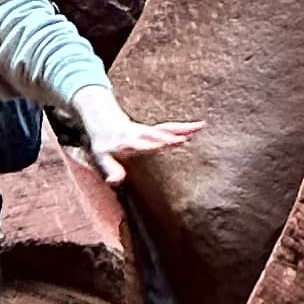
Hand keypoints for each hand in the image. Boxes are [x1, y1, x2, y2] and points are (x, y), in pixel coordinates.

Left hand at [72, 85, 200, 187]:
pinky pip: (171, 127)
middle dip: (169, 136)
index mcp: (127, 141)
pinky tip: (198, 127)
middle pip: (157, 132)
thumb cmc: (105, 144)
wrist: (105, 122)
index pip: (140, 143)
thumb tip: (114, 182)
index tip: (161, 144)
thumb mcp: (102, 157)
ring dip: (183, 127)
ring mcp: (148, 130)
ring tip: (200, 126)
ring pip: (167, 127)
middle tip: (184, 138)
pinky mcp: (155, 129)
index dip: (150, 144)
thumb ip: (111, 169)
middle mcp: (140, 133)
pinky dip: (184, 127)